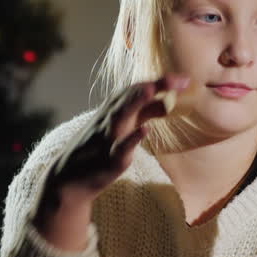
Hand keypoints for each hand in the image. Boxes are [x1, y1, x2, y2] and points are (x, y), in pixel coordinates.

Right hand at [46, 75, 190, 204]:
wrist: (71, 177)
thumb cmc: (100, 148)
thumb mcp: (125, 126)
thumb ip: (145, 113)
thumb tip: (167, 101)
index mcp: (117, 110)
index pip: (139, 90)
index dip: (161, 83)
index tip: (185, 79)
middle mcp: (112, 118)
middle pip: (132, 97)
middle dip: (154, 86)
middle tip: (178, 79)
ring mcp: (109, 137)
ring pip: (122, 115)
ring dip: (136, 101)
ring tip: (152, 89)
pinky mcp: (109, 158)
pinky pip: (120, 147)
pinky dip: (131, 138)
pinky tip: (145, 130)